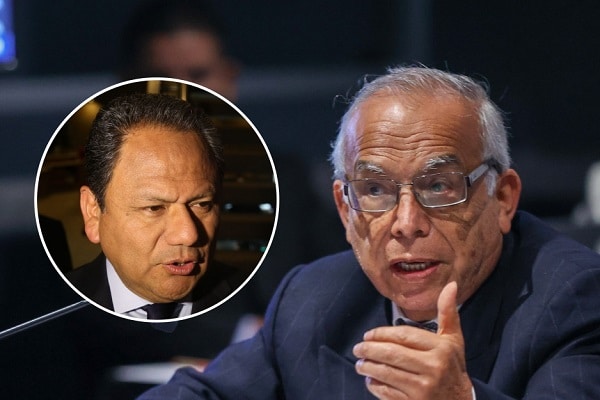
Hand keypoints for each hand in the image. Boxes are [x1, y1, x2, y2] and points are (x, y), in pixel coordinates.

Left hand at [352, 282, 472, 398]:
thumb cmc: (452, 367)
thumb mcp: (453, 340)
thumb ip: (448, 313)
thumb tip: (451, 285)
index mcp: (441, 348)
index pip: (404, 335)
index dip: (381, 334)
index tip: (368, 334)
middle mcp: (434, 367)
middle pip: (392, 354)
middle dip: (369, 350)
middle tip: (358, 348)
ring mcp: (423, 388)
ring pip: (386, 373)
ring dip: (368, 367)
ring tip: (360, 364)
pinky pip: (387, 393)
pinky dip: (374, 386)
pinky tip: (370, 381)